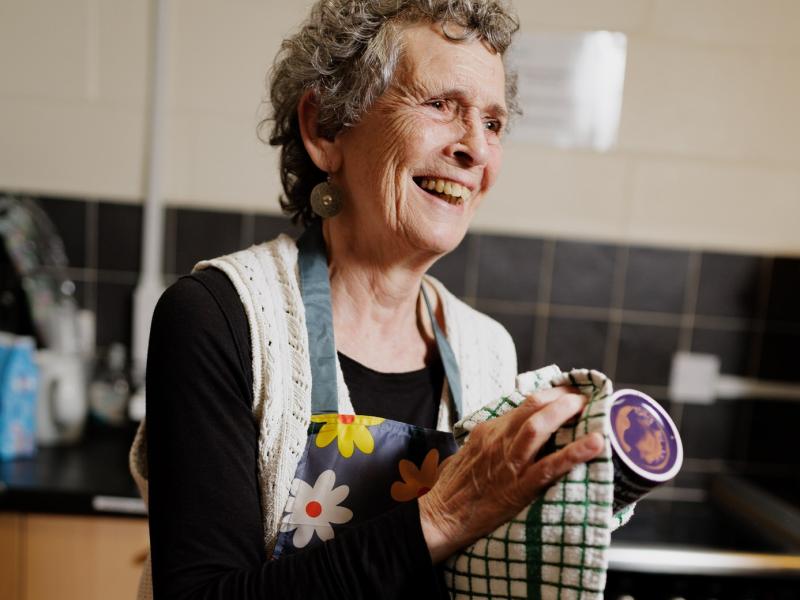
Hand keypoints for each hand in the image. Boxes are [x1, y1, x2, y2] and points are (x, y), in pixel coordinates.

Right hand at [418, 386, 603, 562]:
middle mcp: (498, 440)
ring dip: (566, 412)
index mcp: (487, 431)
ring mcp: (508, 462)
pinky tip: (596, 444)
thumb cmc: (450, 490)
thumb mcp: (465, 455)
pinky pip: (550, 466)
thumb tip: (503, 440)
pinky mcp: (518, 486)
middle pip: (533, 406)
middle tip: (583, 396)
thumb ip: (486, 444)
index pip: (523, 404)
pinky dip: (575, 453)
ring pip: (539, 427)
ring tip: (588, 407)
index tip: (567, 393)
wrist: (439, 517)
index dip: (550, 395)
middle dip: (562, 396)